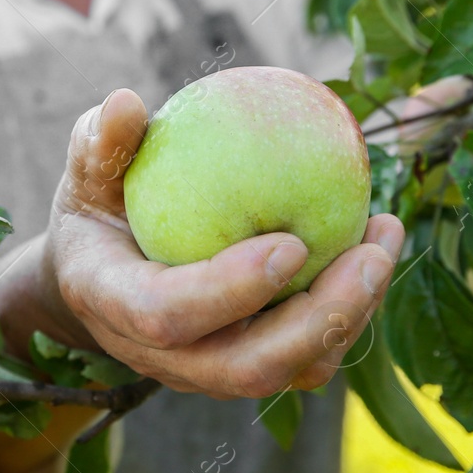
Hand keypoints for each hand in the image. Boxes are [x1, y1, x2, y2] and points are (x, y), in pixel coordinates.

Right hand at [9, 89, 404, 399]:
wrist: (102, 270)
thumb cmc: (99, 205)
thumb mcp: (88, 169)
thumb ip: (102, 141)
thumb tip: (127, 101)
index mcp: (113, 303)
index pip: (167, 314)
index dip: (227, 290)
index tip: (291, 242)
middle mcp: (162, 356)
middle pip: (245, 368)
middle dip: (318, 321)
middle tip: (370, 254)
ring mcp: (208, 369)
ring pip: (289, 371)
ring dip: (350, 315)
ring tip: (385, 237)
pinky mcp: (248, 364)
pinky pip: (309, 358)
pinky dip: (350, 312)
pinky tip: (375, 247)